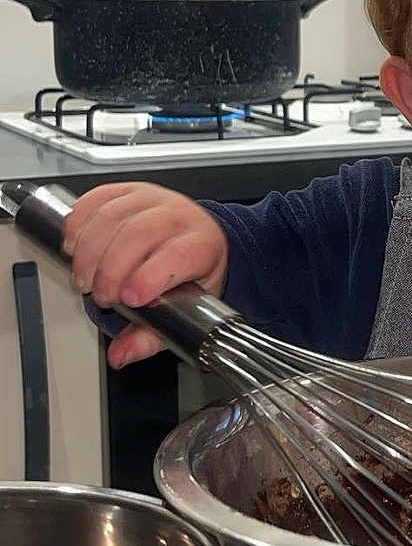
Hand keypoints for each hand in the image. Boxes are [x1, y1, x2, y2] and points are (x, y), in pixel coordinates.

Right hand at [64, 182, 228, 368]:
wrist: (202, 236)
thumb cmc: (196, 270)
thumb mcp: (187, 306)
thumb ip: (153, 334)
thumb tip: (122, 354)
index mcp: (202, 244)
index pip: (178, 255)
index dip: (150, 276)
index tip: (130, 298)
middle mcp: (179, 216)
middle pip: (139, 234)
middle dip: (111, 269)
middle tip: (101, 295)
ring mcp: (154, 199)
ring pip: (114, 215)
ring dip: (90, 250)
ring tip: (83, 277)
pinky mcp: (129, 190)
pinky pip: (98, 198)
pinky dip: (79, 221)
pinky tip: (74, 244)